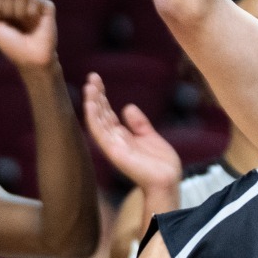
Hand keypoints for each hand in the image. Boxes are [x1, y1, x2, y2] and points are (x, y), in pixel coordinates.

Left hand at [0, 0, 58, 70]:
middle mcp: (21, 4)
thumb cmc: (12, 46)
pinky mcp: (47, 7)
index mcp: (7, 7)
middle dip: (7, 9)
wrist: (31, 59)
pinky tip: (35, 20)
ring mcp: (34, 5)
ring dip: (19, 11)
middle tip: (14, 24)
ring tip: (25, 22)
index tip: (2, 22)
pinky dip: (32, 11)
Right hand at [83, 73, 182, 197]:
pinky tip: (91, 103)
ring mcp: (112, 145)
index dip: (102, 97)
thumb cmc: (161, 164)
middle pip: (101, 114)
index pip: (107, 113)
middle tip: (92, 77)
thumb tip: (127, 107)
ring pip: (97, 120)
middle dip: (96, 96)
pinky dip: (93, 117)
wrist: (167, 180)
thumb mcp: (150, 137)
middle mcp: (114, 140)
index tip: (97, 80)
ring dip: (92, 103)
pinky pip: (99, 132)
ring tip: (90, 85)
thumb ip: (139, 123)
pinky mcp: (113, 150)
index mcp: (122, 136)